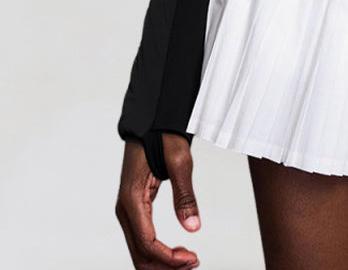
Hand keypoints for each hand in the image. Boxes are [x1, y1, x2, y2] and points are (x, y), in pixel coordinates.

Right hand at [115, 134, 200, 268]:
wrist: (151, 120)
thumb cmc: (163, 135)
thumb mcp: (180, 162)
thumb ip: (185, 196)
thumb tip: (193, 227)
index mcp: (132, 199)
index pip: (147, 243)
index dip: (169, 258)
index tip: (191, 259)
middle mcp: (125, 208)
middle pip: (140, 254)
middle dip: (165, 266)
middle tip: (193, 263)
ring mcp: (128, 209)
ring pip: (139, 250)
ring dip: (162, 261)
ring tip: (188, 261)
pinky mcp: (135, 207)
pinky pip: (142, 238)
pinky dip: (158, 250)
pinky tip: (177, 250)